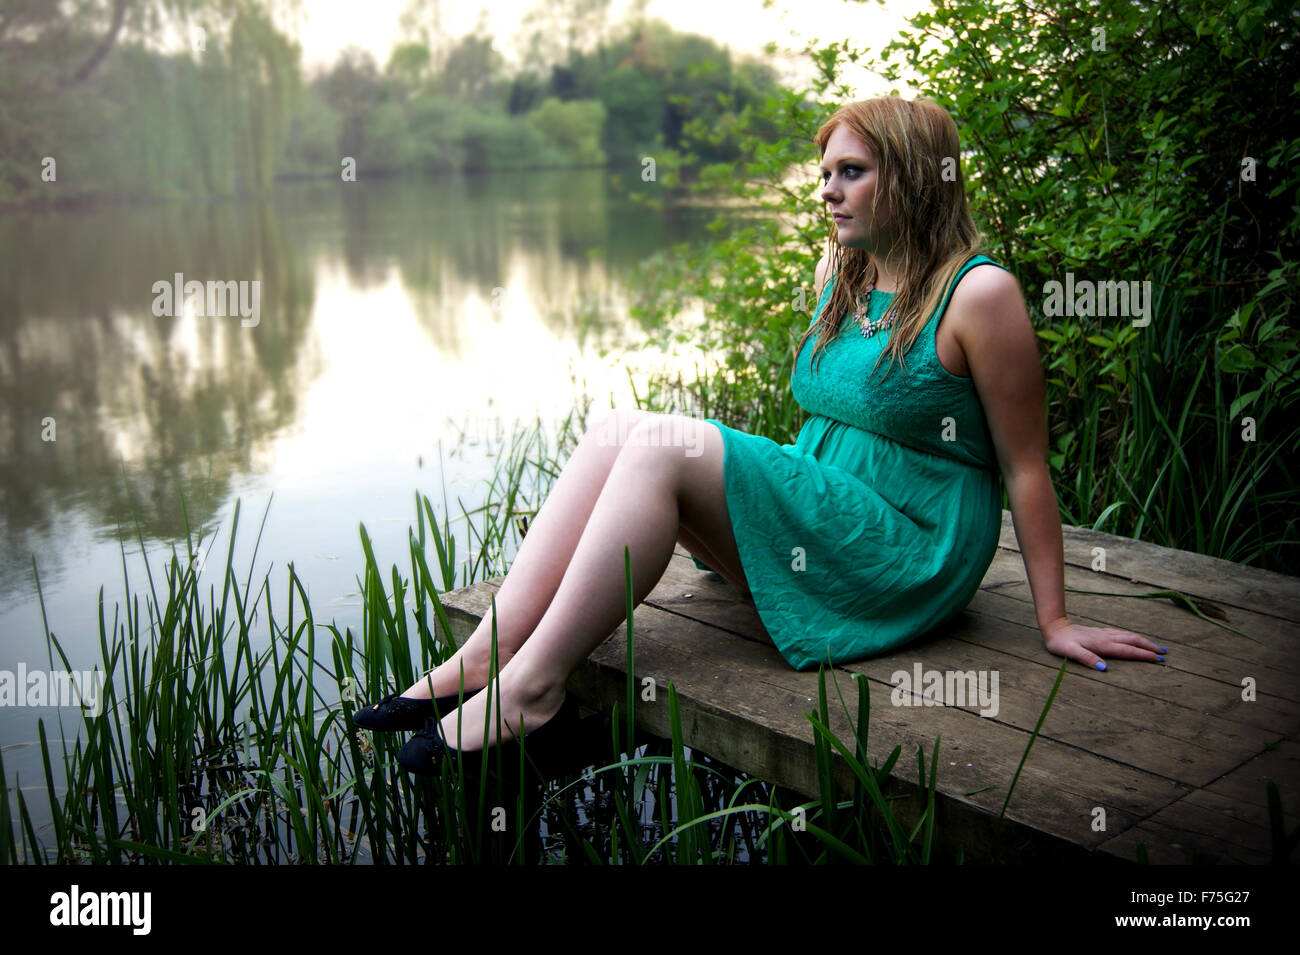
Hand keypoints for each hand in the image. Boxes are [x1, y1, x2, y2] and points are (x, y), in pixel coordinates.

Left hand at [1040, 616, 1165, 670]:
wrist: (1054, 628)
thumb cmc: (1061, 643)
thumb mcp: (1070, 652)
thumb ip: (1087, 658)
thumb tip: (1104, 668)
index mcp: (1102, 645)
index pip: (1128, 651)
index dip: (1143, 655)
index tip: (1158, 660)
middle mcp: (1106, 638)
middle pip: (1133, 641)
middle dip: (1149, 647)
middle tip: (1165, 653)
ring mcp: (1104, 633)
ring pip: (1129, 636)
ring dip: (1143, 641)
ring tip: (1156, 646)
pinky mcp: (1100, 632)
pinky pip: (1122, 633)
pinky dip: (1133, 636)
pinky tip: (1135, 638)